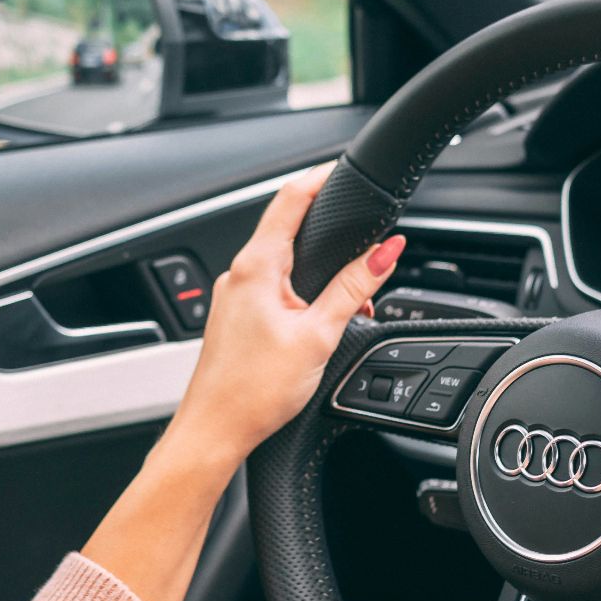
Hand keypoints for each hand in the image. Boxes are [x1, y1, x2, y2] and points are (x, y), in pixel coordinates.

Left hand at [168, 164, 404, 466]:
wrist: (214, 432)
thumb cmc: (253, 391)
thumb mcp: (318, 334)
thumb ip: (354, 288)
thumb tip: (386, 251)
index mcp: (256, 266)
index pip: (290, 198)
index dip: (320, 177)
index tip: (343, 169)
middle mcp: (238, 274)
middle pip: (286, 228)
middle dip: (327, 230)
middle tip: (362, 234)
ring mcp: (233, 296)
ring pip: (281, 263)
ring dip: (317, 270)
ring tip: (350, 298)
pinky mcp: (235, 318)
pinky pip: (271, 289)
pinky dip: (300, 292)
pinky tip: (319, 320)